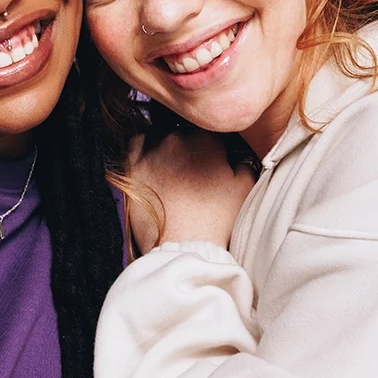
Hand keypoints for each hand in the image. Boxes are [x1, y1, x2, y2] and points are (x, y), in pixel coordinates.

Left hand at [127, 130, 255, 253]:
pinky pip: (133, 147)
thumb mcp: (245, 188)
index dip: (214, 147)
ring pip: (157, 136)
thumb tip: (236, 155)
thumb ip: (243, 162)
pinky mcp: (132, 166)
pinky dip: (141, 150)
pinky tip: (149, 163)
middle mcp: (177, 137)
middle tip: (193, 172)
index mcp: (206, 139)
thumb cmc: (218, 221)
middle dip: (189, 148)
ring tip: (171, 170)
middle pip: (183, 133)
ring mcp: (151, 150)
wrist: (185, 246)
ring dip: (164, 147)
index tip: (214, 161)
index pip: (211, 131)